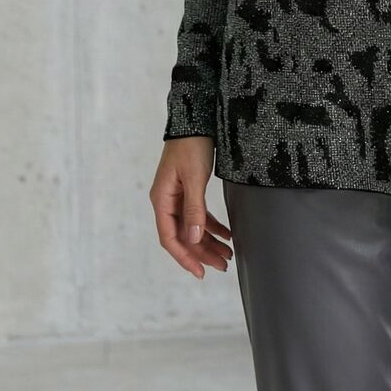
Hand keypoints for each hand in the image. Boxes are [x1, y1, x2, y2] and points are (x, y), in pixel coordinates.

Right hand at [150, 137, 233, 278]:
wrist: (195, 119)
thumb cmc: (191, 145)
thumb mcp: (194, 178)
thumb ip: (194, 209)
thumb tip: (193, 238)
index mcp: (162, 200)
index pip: (170, 238)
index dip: (185, 257)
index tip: (201, 272)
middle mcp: (167, 201)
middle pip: (183, 235)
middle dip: (202, 252)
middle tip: (223, 265)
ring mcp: (177, 196)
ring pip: (192, 227)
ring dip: (209, 241)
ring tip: (228, 254)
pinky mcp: (189, 189)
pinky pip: (199, 214)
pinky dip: (212, 225)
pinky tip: (226, 234)